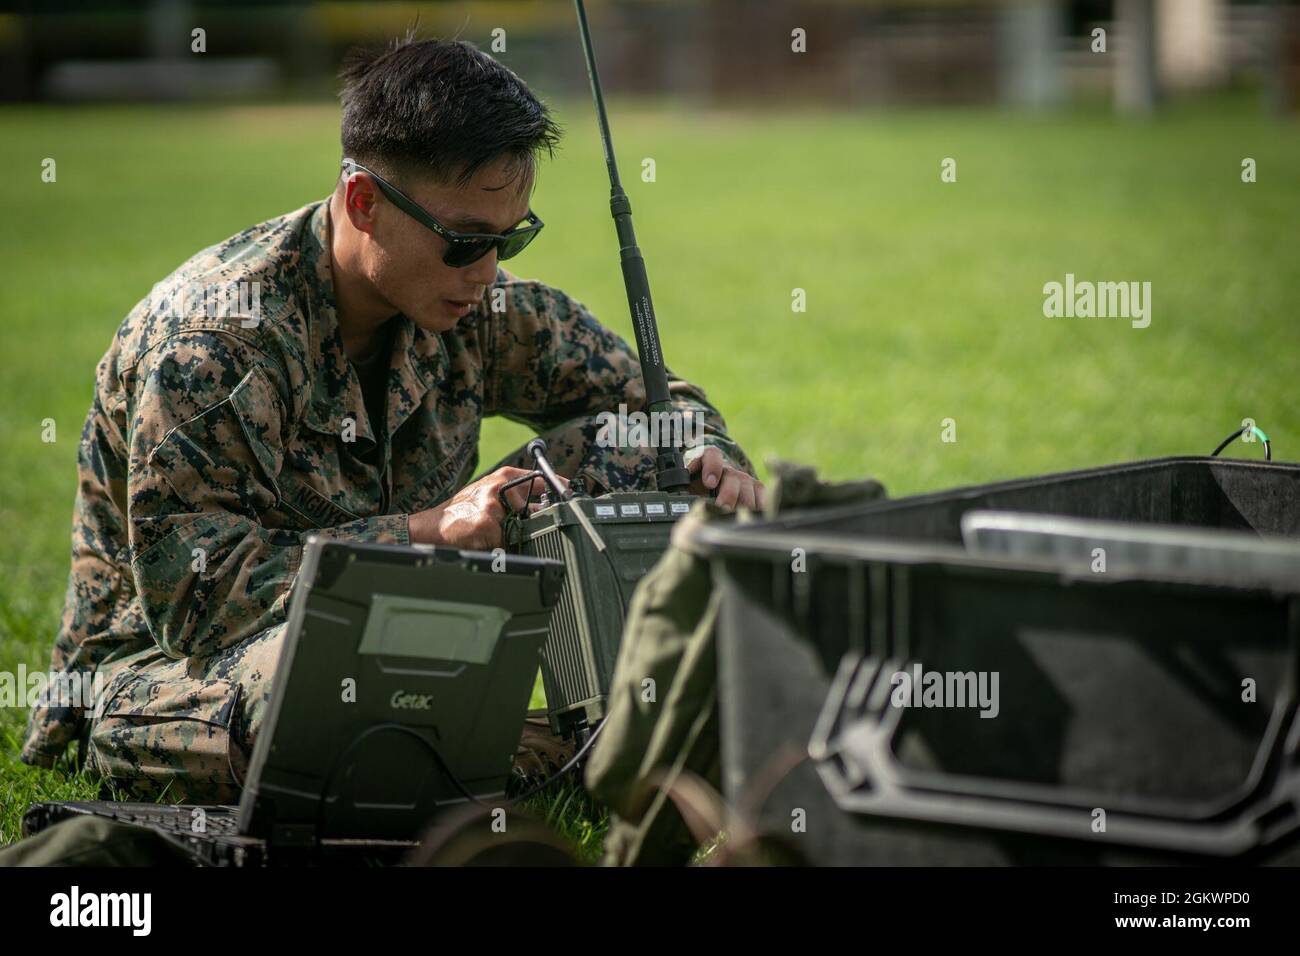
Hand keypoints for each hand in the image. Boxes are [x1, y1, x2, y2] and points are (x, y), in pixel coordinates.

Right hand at [409, 467, 567, 549]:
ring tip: (491, 535)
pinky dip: (500, 549)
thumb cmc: (461, 512)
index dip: (559, 487)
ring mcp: (494, 506)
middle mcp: (500, 487)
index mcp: (503, 477)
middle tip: (527, 528)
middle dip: (538, 522)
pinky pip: (506, 544)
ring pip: (522, 529)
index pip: (540, 479)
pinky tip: (484, 543)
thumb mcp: (487, 494)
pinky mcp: (488, 525)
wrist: (432, 527)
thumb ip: (514, 495)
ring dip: (513, 538)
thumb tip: (547, 505)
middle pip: (537, 508)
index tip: (572, 493)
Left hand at [686, 447, 763, 511]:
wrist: (711, 491)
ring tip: (737, 518)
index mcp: (706, 462)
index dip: (712, 467)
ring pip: (748, 486)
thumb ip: (681, 493)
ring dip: (743, 503)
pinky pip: (762, 492)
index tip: (709, 483)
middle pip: (732, 476)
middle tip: (723, 509)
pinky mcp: (755, 487)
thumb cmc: (696, 492)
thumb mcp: (685, 491)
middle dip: (728, 494)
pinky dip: (759, 504)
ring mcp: (742, 477)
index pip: (711, 456)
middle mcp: (726, 468)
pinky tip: (754, 516)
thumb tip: (678, 505)